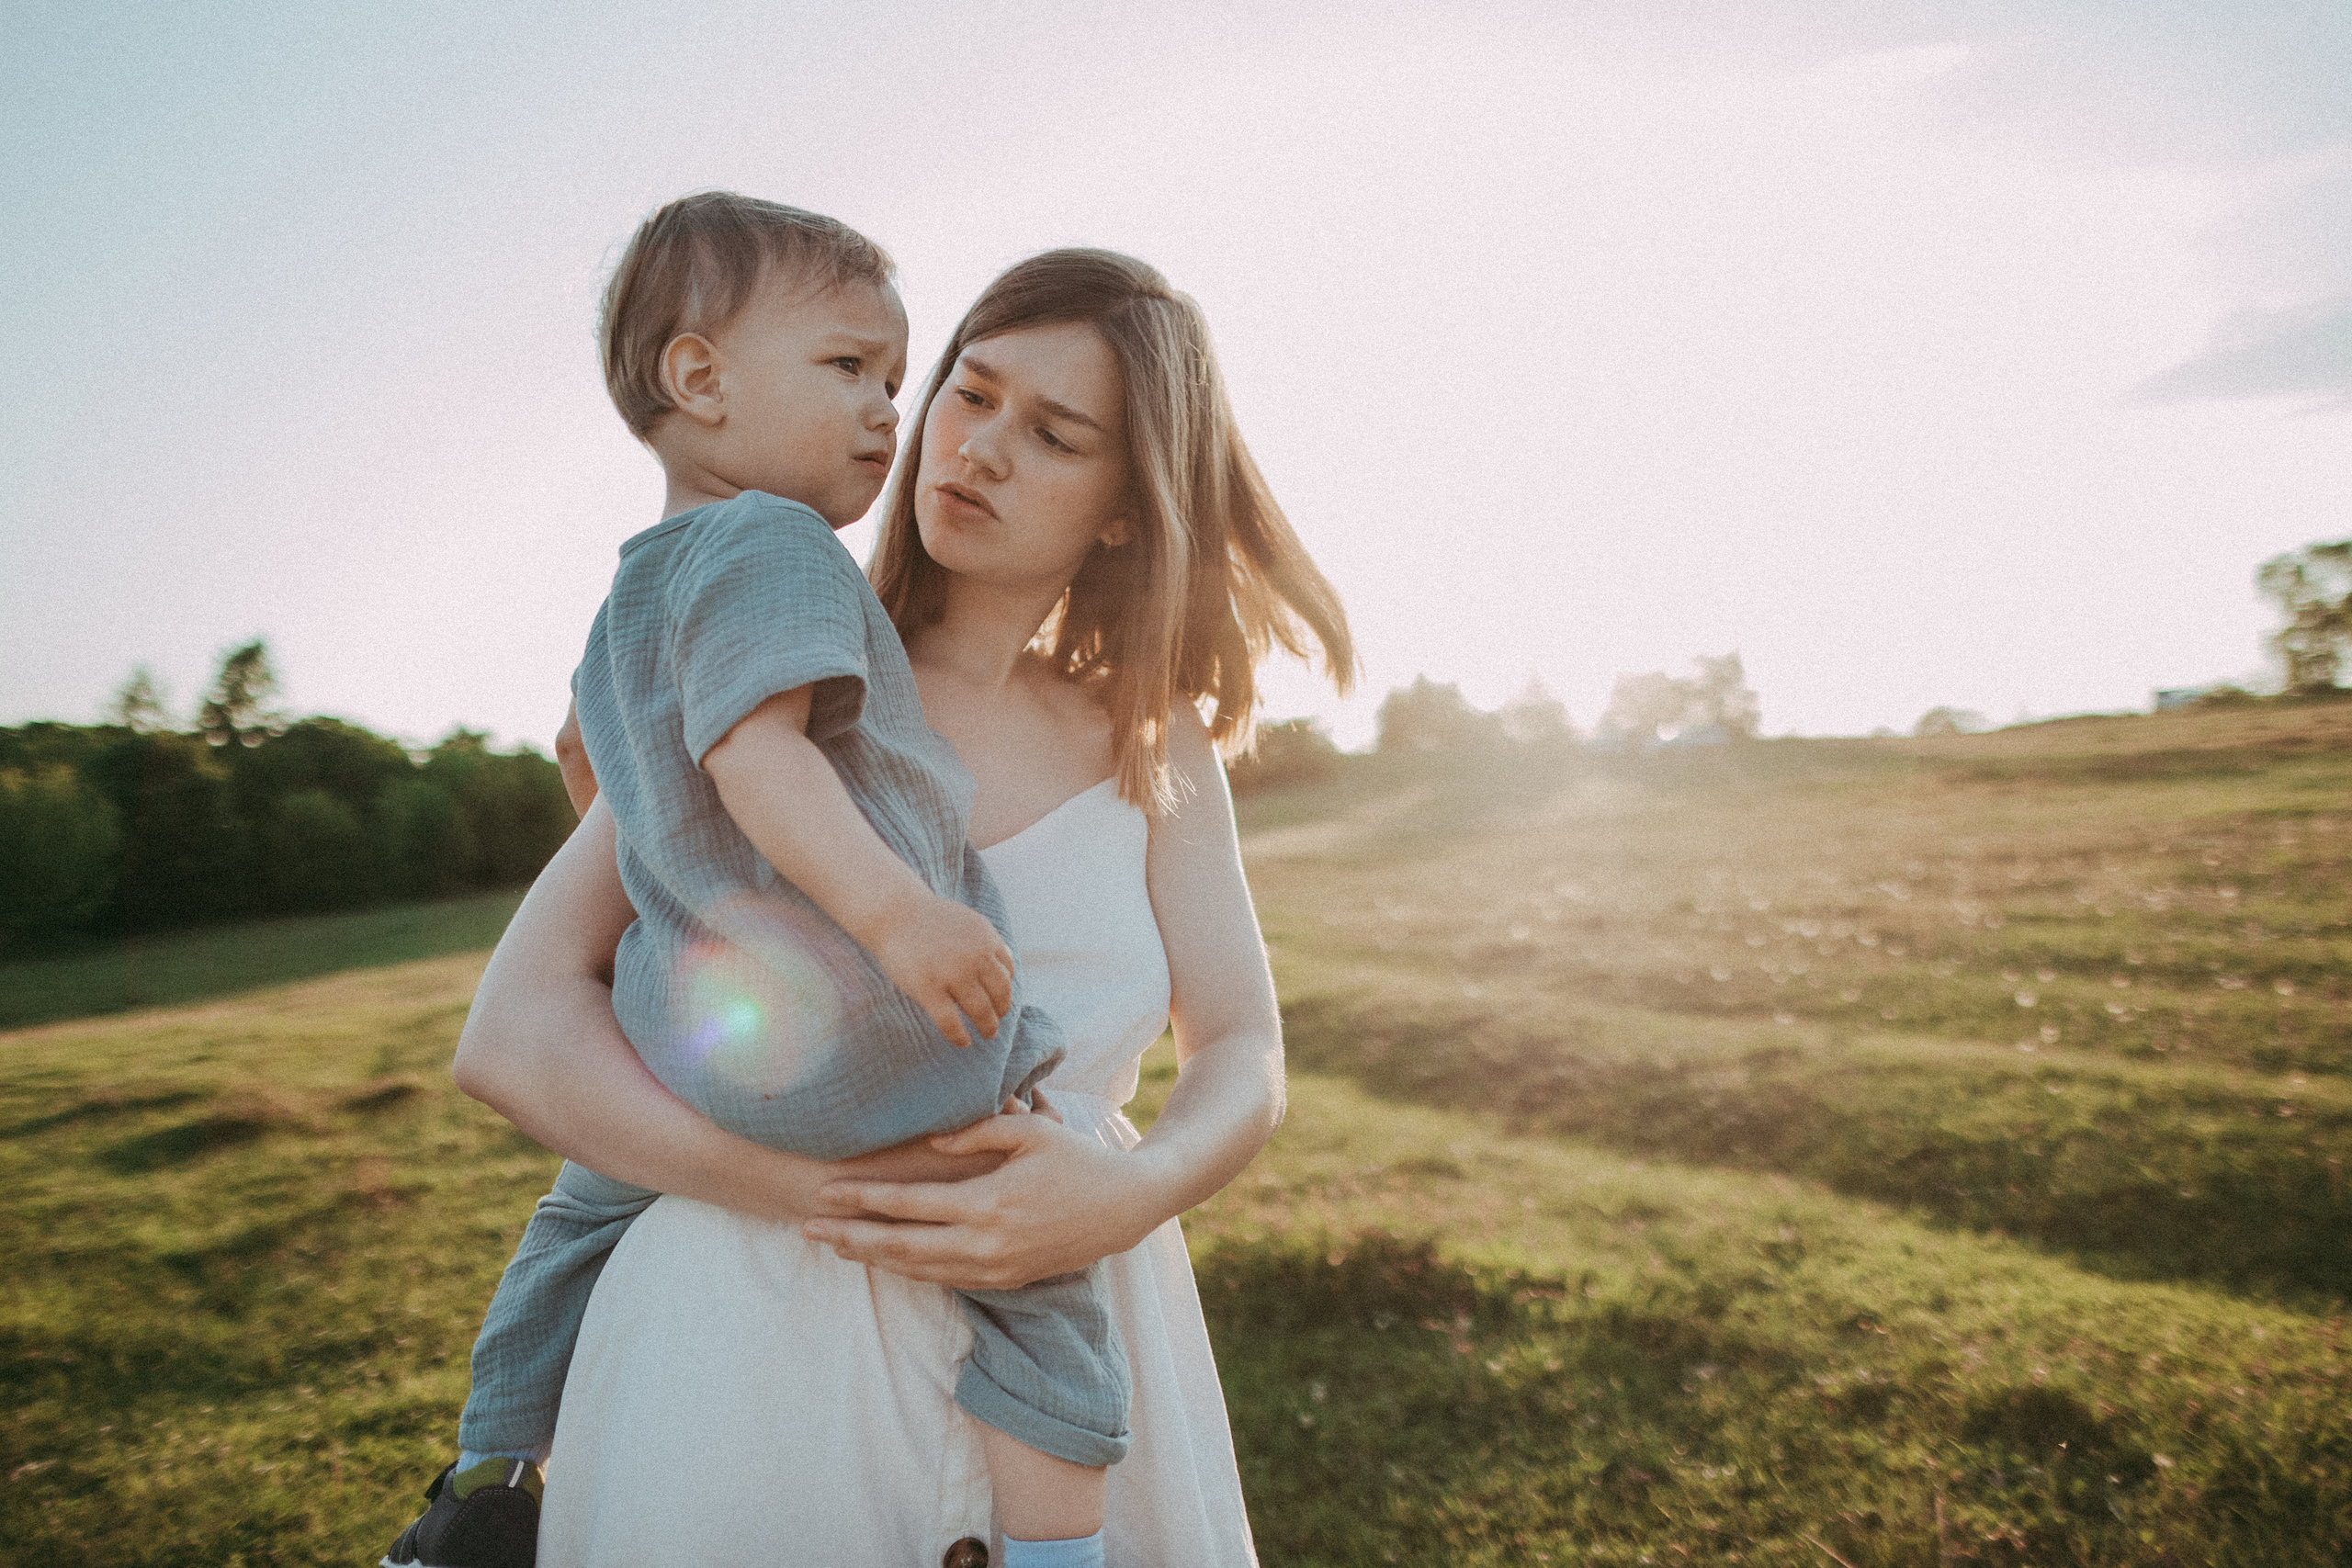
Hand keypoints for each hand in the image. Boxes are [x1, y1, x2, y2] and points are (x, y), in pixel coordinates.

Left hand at [802, 1110, 1167, 1289]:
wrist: (1126, 1208)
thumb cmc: (1078, 1160)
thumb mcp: (1032, 1132)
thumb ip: (978, 1132)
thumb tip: (930, 1140)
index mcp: (988, 1203)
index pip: (910, 1205)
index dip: (864, 1199)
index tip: (826, 1192)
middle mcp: (986, 1243)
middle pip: (902, 1246)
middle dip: (851, 1237)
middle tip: (808, 1228)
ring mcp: (995, 1268)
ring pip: (919, 1270)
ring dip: (874, 1260)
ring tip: (836, 1247)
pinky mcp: (1005, 1280)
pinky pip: (946, 1280)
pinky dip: (910, 1272)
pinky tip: (886, 1262)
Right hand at [864, 891, 1014, 1047]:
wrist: (894, 913)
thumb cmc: (929, 921)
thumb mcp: (968, 923)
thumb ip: (989, 944)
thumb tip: (1010, 966)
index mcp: (986, 939)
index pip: (1007, 973)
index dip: (1006, 991)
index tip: (1000, 1002)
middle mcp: (975, 957)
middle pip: (999, 994)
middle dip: (1000, 1012)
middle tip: (995, 1023)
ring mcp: (952, 974)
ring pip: (980, 1011)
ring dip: (987, 1027)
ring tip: (987, 1034)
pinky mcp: (928, 989)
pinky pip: (950, 1022)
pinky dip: (960, 1036)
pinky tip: (963, 1042)